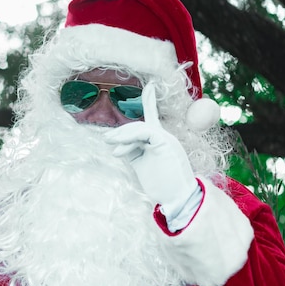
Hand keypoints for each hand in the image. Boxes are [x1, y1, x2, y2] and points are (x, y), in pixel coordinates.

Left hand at [103, 83, 199, 219]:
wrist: (178, 199)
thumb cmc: (162, 185)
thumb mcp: (142, 166)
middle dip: (122, 131)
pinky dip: (129, 137)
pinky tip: (118, 147)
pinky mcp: (165, 142)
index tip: (149, 86)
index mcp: (160, 141)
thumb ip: (133, 152)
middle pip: (140, 125)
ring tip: (109, 143)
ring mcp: (166, 138)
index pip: (154, 116)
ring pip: (140, 128)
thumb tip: (118, 145)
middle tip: (106, 138)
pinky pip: (144, 132)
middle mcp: (164, 136)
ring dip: (122, 135)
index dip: (150, 101)